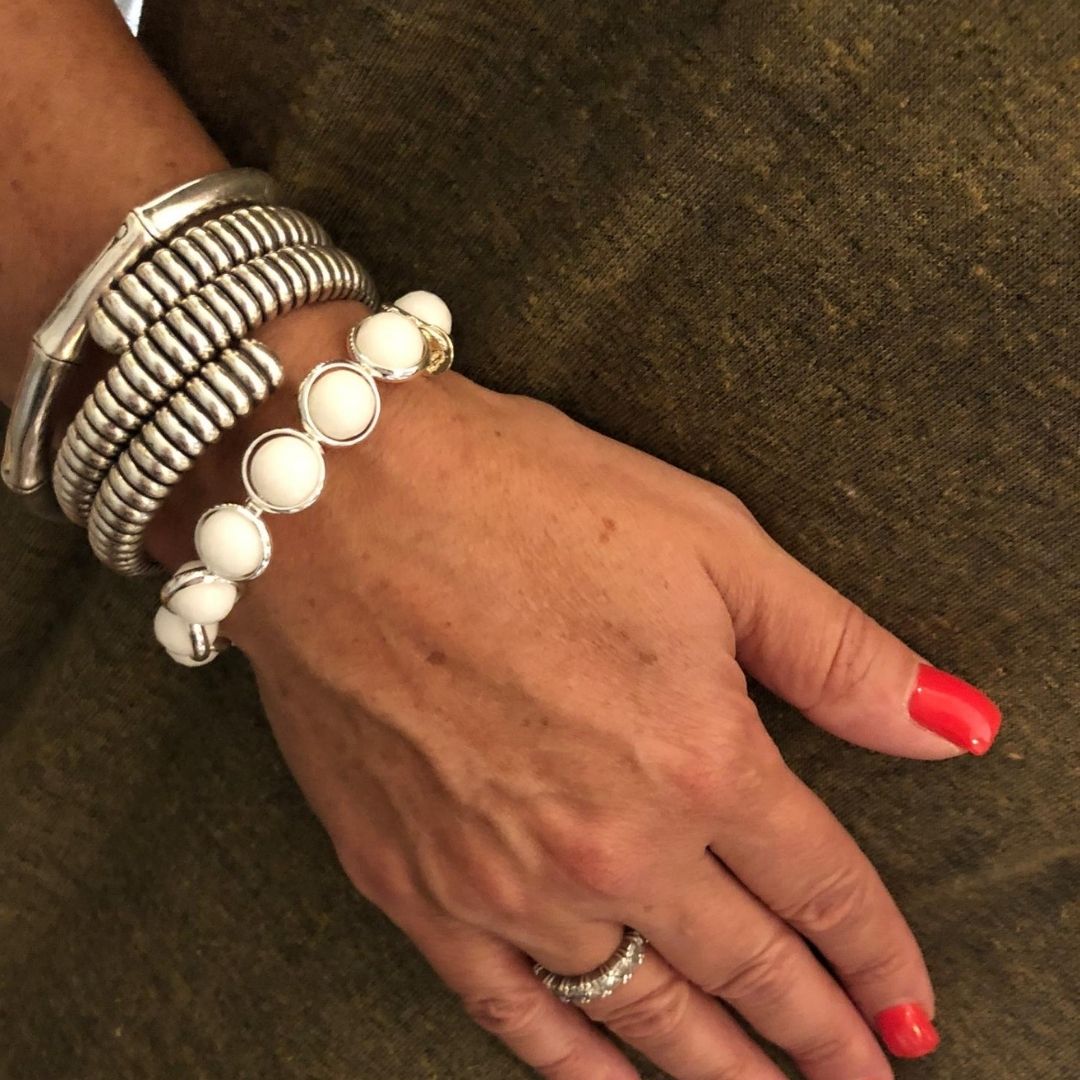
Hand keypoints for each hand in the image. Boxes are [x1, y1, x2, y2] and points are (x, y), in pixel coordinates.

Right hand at [175, 306, 999, 1078]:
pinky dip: (578, 1068)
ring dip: (722, 1072)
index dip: (877, 952)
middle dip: (821, 1035)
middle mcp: (611, 845)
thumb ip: (838, 652)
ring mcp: (504, 882)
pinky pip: (514, 1014)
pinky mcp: (414, 887)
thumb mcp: (712, 545)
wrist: (331, 505)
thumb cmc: (520, 501)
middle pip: (747, 970)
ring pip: (642, 1015)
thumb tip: (954, 727)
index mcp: (700, 757)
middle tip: (866, 1078)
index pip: (820, 887)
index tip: (912, 1005)